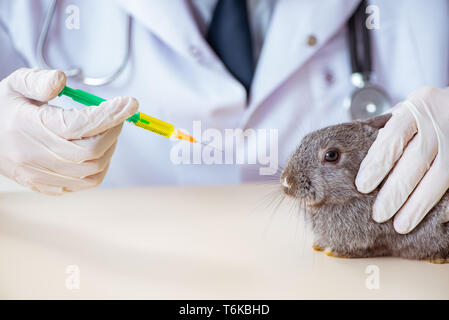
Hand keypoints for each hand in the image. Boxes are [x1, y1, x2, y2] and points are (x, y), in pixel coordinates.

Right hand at [0, 68, 137, 194]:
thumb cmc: (3, 109)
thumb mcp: (15, 84)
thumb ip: (38, 80)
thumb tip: (62, 79)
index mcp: (28, 127)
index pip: (81, 125)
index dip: (110, 114)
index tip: (130, 103)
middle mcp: (35, 156)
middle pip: (91, 151)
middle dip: (113, 131)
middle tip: (119, 115)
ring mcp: (41, 175)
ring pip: (92, 170)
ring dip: (110, 149)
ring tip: (108, 130)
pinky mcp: (47, 187)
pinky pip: (86, 183)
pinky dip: (101, 166)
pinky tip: (98, 149)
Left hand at [356, 86, 448, 233]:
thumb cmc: (427, 113)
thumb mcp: (406, 110)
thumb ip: (386, 130)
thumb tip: (356, 158)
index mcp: (418, 105)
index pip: (393, 136)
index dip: (377, 163)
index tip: (362, 186)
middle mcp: (440, 120)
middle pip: (416, 159)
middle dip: (395, 191)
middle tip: (378, 214)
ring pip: (440, 175)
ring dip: (419, 204)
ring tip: (400, 225)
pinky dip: (443, 203)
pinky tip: (429, 218)